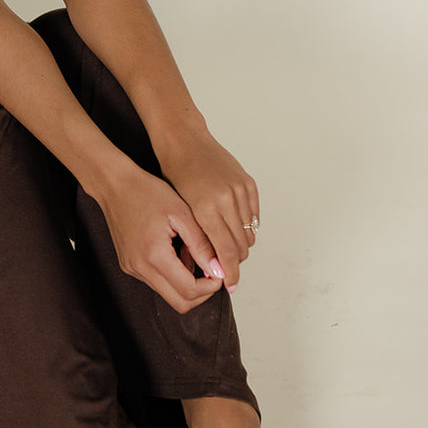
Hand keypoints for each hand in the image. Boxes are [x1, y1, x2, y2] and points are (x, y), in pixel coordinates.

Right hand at [97, 161, 228, 314]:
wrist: (114, 185)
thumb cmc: (147, 192)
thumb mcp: (181, 214)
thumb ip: (201, 245)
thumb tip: (218, 270)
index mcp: (154, 255)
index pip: (189, 291)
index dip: (211, 286)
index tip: (221, 270)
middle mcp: (140, 268)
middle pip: (179, 303)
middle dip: (202, 292)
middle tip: (213, 270)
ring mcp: (132, 269)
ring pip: (169, 294)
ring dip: (188, 283)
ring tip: (192, 253)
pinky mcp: (129, 266)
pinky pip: (157, 282)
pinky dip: (174, 275)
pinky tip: (177, 252)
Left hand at [155, 131, 259, 288]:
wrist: (185, 141)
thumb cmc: (174, 174)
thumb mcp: (180, 209)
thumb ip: (197, 237)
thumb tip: (211, 264)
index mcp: (205, 209)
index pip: (225, 252)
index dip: (230, 273)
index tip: (229, 285)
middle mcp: (226, 200)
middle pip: (241, 246)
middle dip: (235, 261)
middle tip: (225, 268)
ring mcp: (239, 190)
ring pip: (249, 232)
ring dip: (241, 245)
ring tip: (227, 249)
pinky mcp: (248, 183)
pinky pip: (254, 216)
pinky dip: (246, 226)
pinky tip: (232, 228)